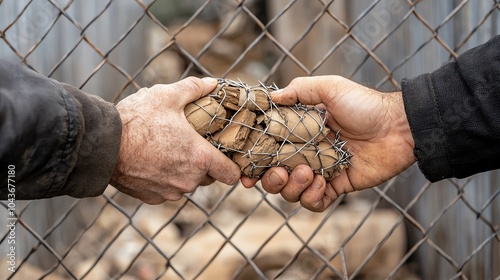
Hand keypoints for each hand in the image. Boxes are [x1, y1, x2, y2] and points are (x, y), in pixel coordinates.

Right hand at [110, 77, 239, 203]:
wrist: (102, 145)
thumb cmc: (136, 120)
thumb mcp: (167, 96)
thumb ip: (194, 89)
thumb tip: (213, 83)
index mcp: (199, 158)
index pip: (232, 175)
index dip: (232, 165)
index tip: (226, 155)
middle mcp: (189, 180)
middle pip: (209, 177)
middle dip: (204, 162)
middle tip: (191, 144)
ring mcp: (170, 191)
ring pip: (188, 183)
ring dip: (184, 170)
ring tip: (169, 149)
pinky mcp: (153, 197)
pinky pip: (168, 190)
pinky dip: (165, 179)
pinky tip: (153, 161)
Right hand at [241, 76, 415, 211]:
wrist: (398, 127)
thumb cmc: (364, 104)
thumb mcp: (330, 88)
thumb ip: (299, 90)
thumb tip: (271, 97)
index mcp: (298, 132)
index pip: (269, 150)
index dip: (254, 162)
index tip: (246, 171)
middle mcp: (305, 153)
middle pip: (275, 177)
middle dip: (271, 180)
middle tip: (280, 172)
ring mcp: (320, 171)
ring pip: (292, 192)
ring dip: (293, 188)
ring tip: (308, 173)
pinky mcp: (337, 185)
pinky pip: (316, 203)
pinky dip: (312, 198)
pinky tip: (321, 184)